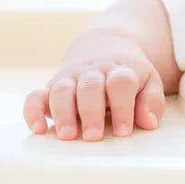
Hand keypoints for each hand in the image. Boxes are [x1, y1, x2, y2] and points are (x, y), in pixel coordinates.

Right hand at [23, 33, 166, 140]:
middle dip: (90, 112)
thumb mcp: (149, 81)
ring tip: (67, 136)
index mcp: (119, 69)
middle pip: (90, 86)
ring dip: (63, 112)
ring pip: (62, 89)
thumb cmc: (130, 75)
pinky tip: (38, 128)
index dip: (122, 106)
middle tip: (93, 137)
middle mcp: (92, 71)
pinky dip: (33, 111)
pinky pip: (36, 96)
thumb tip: (148, 122)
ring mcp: (70, 77)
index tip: (123, 131)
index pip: (120, 82)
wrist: (106, 46)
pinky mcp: (51, 87)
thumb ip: (151, 101)